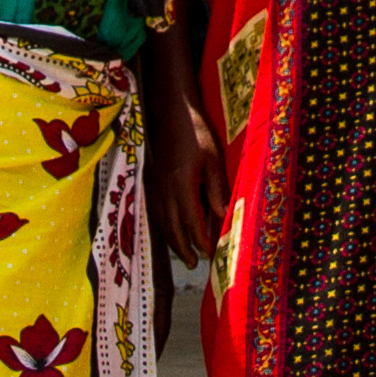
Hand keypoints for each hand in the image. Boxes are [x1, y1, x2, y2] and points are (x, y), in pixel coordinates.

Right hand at [160, 100, 225, 277]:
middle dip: (184, 248)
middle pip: (172, 227)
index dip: (200, 241)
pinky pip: (155, 211)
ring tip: (183, 254)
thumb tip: (224, 218)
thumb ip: (216, 191)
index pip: (191, 222)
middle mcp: (164, 190)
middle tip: (195, 265)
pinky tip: (169, 230)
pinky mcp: (151, 180)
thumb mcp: (213, 161)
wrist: (172, 112)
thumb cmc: (197, 133)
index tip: (210, 254)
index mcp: (181, 186)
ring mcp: (155, 185)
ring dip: (172, 240)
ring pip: (161, 221)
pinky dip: (163, 226)